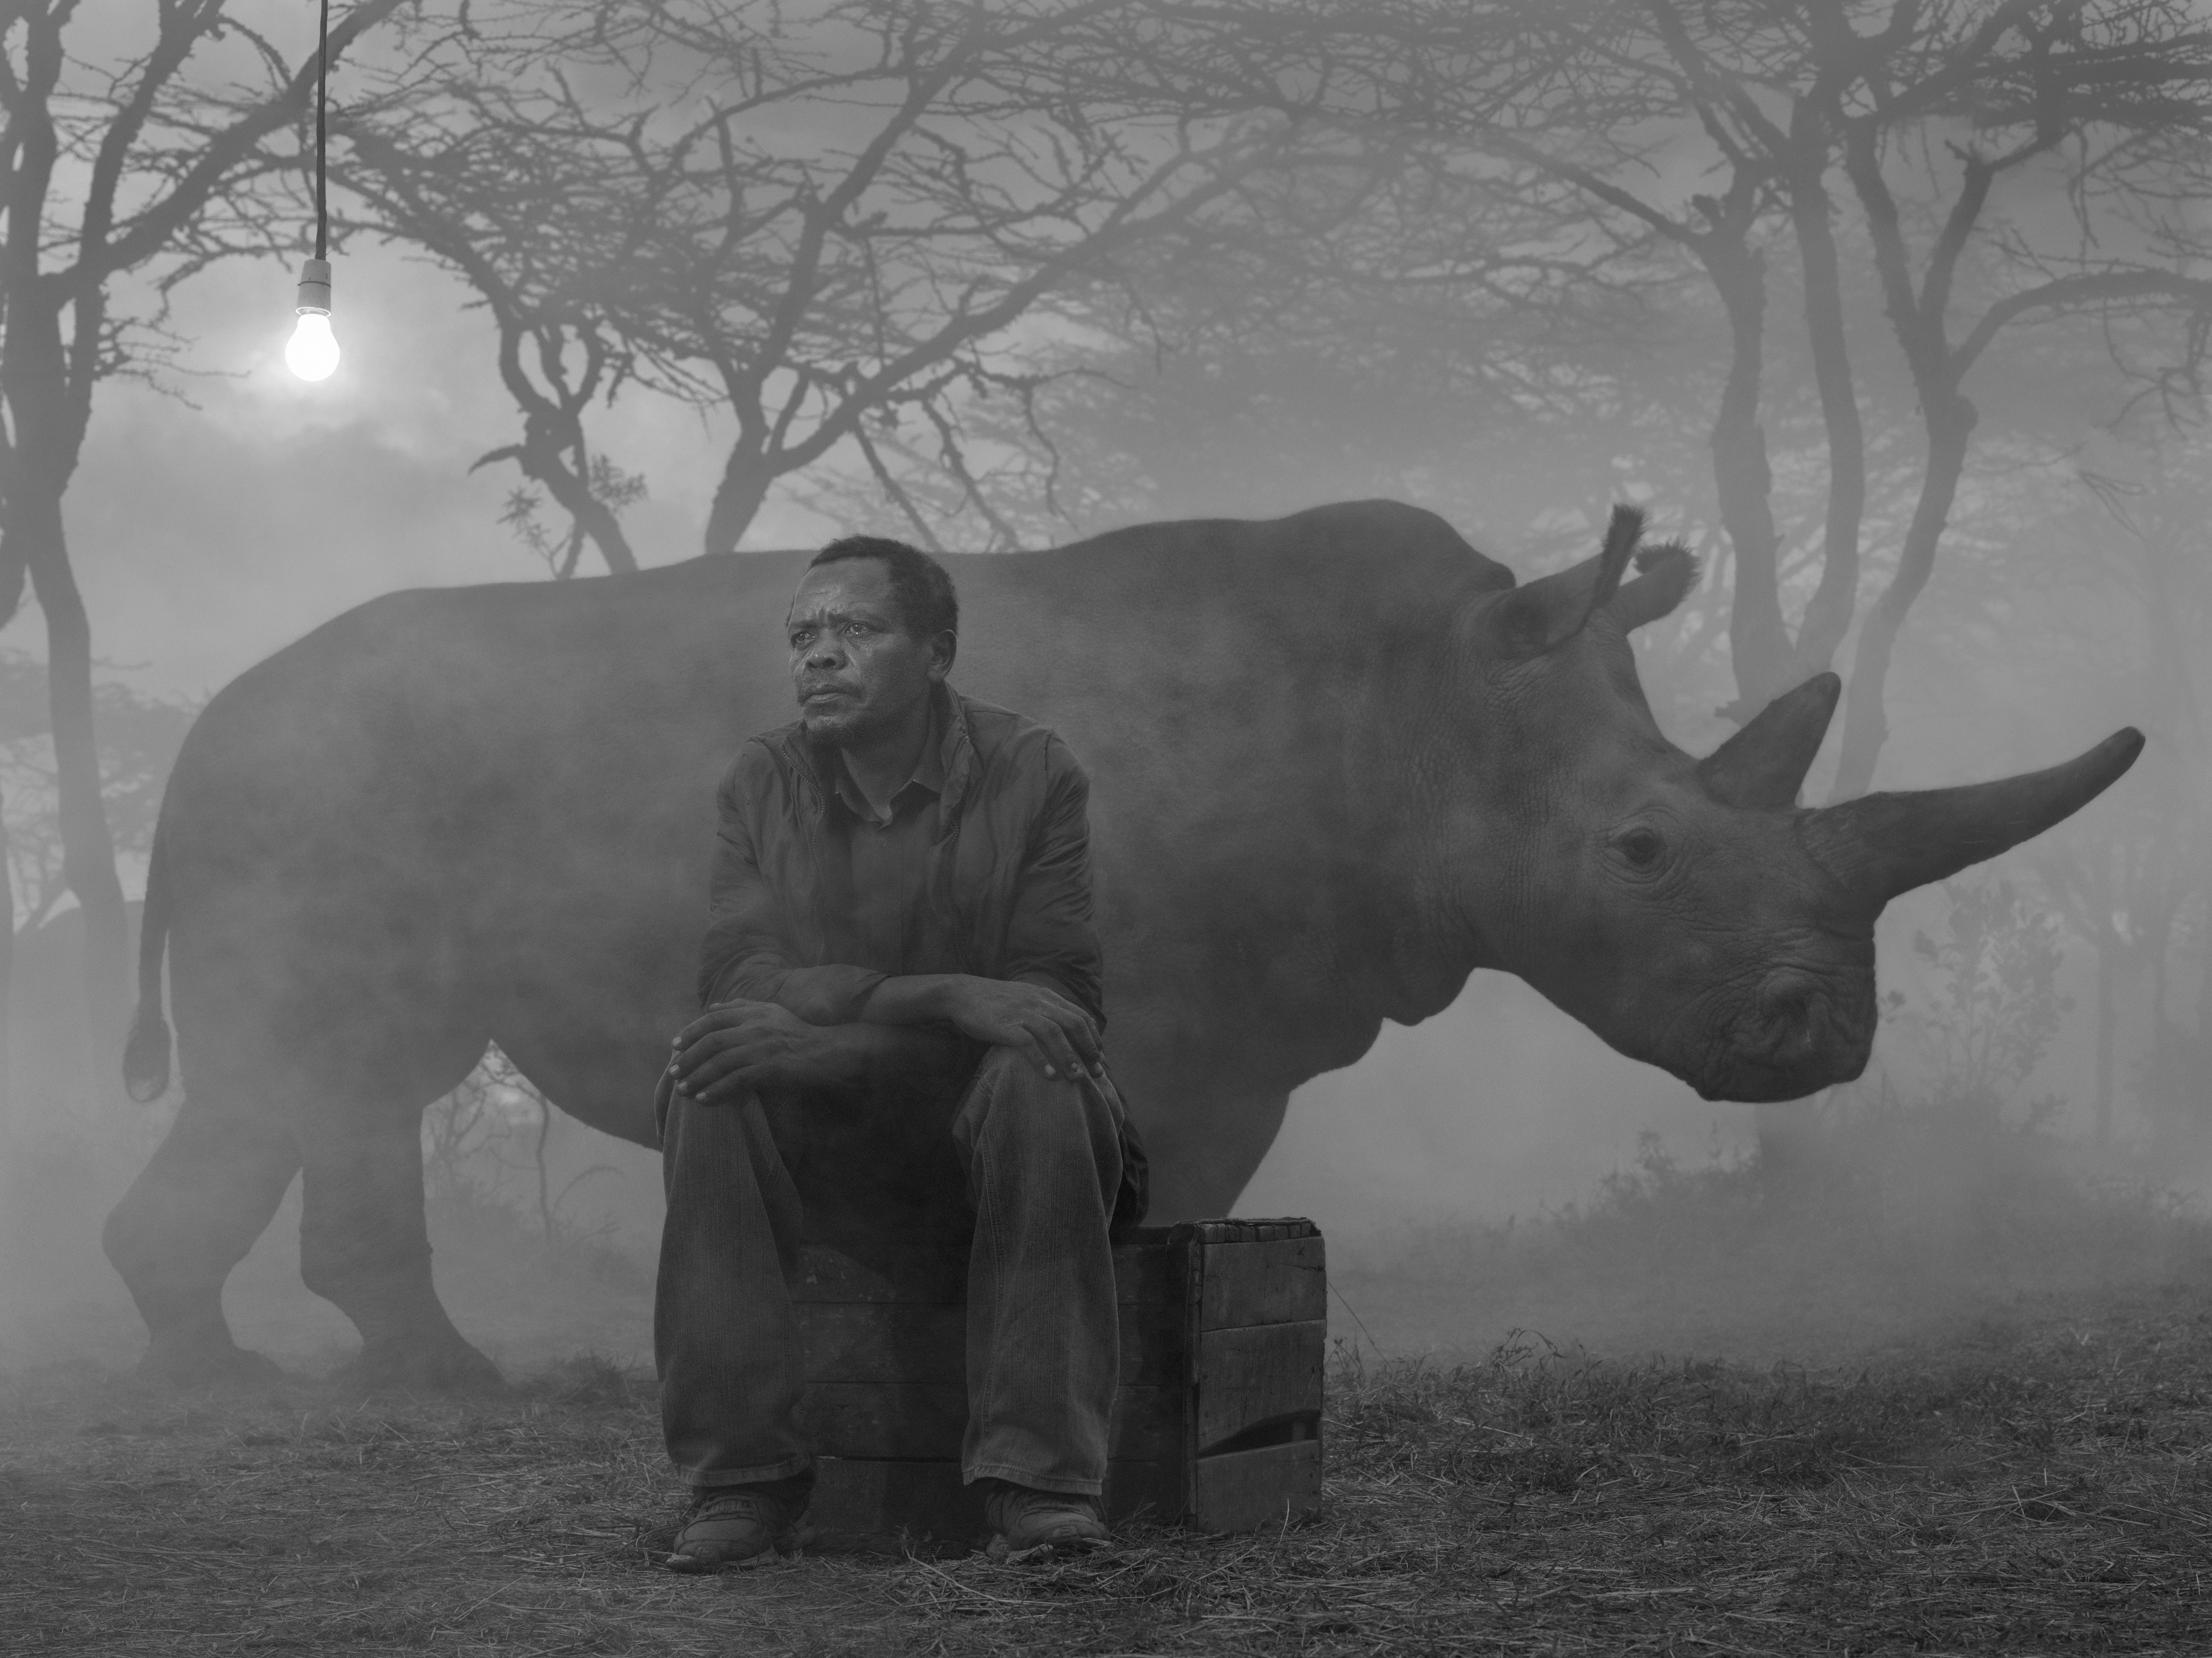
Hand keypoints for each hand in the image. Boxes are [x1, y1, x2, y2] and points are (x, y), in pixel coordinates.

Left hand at [669, 999, 852, 1103]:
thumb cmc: (797, 1034)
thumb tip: (711, 1007)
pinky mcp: (771, 1068)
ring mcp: (763, 1047)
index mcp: (754, 1012)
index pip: (713, 1019)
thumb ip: (741, 1007)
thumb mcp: (771, 1012)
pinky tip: (704, 1099)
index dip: (690, 1032)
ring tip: (683, 1091)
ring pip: (720, 1062)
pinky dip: (717, 1090)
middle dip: (688, 1058)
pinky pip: (737, 1080)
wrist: (827, 1052)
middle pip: (711, 1042)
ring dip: (698, 1077)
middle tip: (673, 1073)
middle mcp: (756, 1026)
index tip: (674, 1047)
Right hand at [937, 977, 1101, 1083]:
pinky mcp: (1004, 1025)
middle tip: (1097, 1073)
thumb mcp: (1026, 998)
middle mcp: (1038, 1002)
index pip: (1080, 1015)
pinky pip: (1027, 1043)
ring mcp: (1021, 1013)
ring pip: (1054, 1034)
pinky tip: (1050, 1075)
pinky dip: (1041, 1060)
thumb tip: (1066, 1030)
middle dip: (1088, 1050)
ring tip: (1077, 1078)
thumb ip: (1045, 1010)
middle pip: (1073, 1024)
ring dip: (1068, 1056)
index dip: (1093, 1038)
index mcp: (1046, 996)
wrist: (961, 993)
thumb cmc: (994, 1001)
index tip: (1100, 1057)